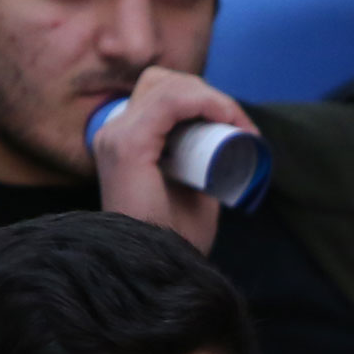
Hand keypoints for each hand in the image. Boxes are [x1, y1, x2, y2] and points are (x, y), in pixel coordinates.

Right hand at [92, 66, 258, 255]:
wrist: (158, 271)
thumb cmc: (175, 238)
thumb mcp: (192, 189)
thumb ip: (198, 164)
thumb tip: (225, 139)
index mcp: (122, 141)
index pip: (160, 92)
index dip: (203, 98)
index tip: (240, 126)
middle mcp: (111, 133)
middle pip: (164, 82)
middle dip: (208, 94)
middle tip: (241, 126)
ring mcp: (115, 137)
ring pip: (169, 85)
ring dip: (213, 98)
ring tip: (238, 125)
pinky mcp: (127, 146)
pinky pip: (169, 102)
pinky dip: (204, 101)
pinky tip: (225, 116)